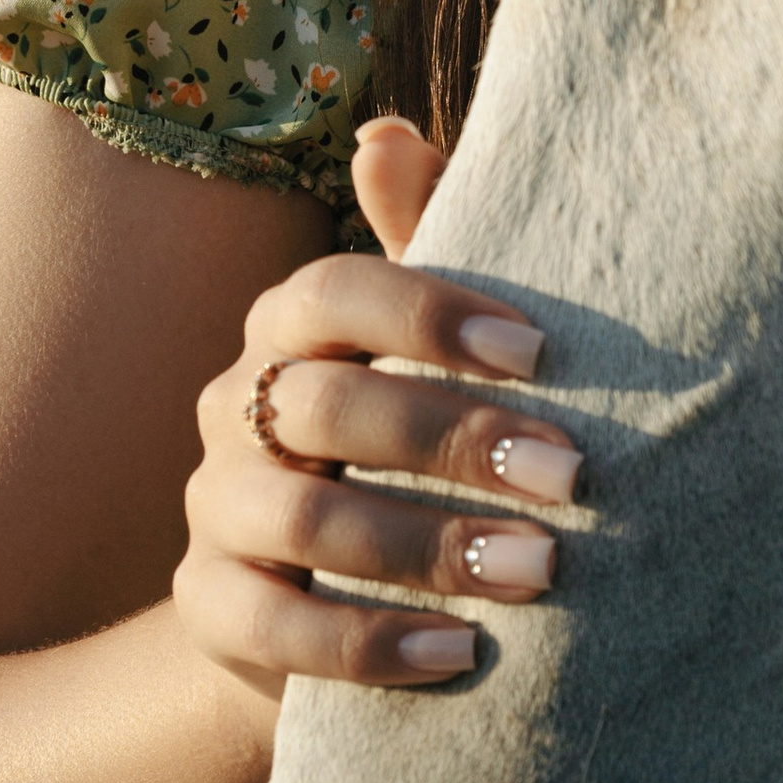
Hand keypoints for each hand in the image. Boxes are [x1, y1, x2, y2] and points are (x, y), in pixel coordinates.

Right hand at [175, 119, 578, 692]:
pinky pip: (276, 628)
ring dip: (429, 546)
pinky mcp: (208, 606)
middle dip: (455, 439)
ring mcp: (215, 508)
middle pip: (328, 408)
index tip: (541, 354)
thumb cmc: (403, 441)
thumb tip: (386, 132)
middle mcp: (236, 406)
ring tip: (540, 568)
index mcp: (288, 326)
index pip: (331, 291)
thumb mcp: (427, 349)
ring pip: (306, 521)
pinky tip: (463, 650)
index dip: (428, 313)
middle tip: (573, 477)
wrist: (324, 595)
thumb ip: (425, 246)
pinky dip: (371, 643)